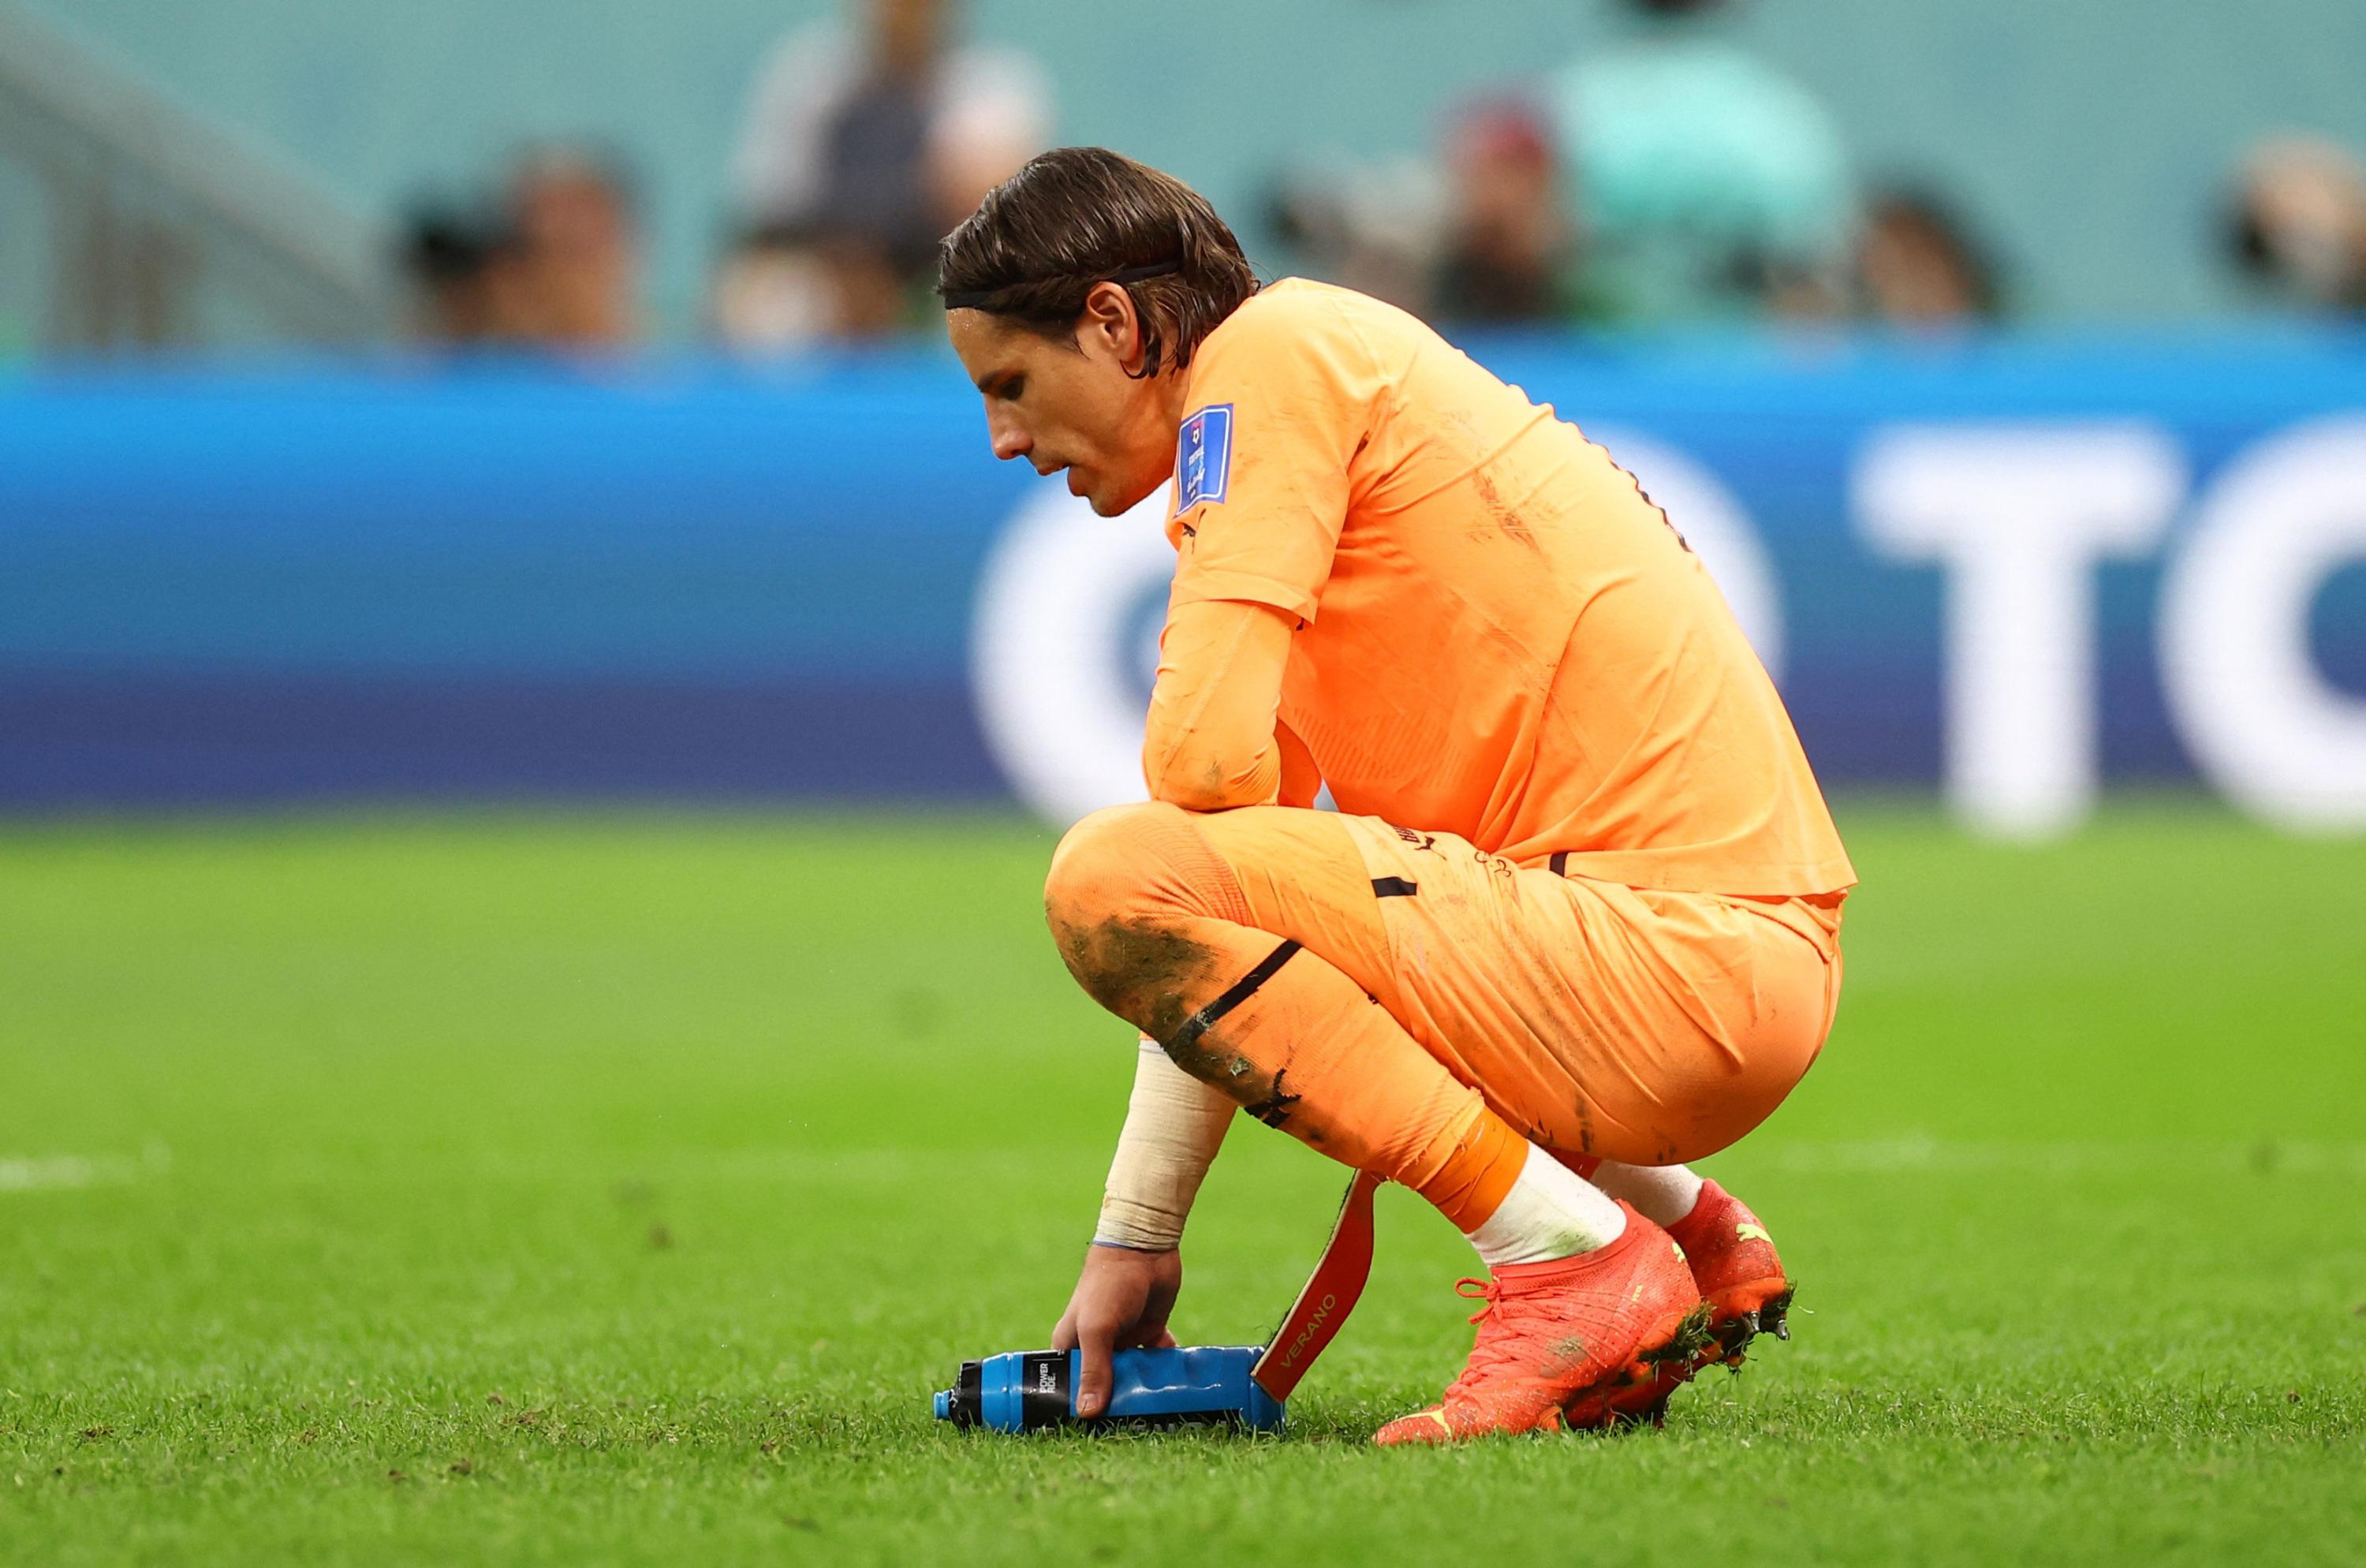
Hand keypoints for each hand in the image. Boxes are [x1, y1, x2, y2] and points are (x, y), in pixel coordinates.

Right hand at [1050, 1243, 1183, 1417]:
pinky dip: (1168, 1372)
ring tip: (1161, 1417)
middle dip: (1118, 1405)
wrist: (1145, 1249)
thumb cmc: (1108, 1285)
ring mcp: (1124, 1341)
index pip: (1071, 1386)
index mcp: (1072, 1347)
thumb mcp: (1097, 1329)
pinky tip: (1181, 1389)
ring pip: (1134, 1376)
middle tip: (1136, 1430)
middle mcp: (1096, 1348)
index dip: (1080, 1408)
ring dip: (1145, 1391)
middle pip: (1105, 1386)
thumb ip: (1095, 1369)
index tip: (1095, 1434)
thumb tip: (1088, 1413)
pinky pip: (1158, 1361)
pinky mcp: (1150, 1333)